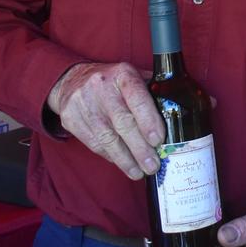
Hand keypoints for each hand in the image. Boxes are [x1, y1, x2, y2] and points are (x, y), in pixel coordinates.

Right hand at [46, 61, 163, 179]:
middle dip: (140, 148)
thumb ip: (151, 92)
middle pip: (122, 122)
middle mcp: (101, 87)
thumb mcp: (133, 77)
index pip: (137, 98)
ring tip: (139, 172)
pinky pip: (93, 143)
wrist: (71, 80)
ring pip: (107, 138)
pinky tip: (122, 163)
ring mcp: (83, 103)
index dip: (148, 121)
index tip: (159, 141)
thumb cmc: (113, 82)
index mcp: (122, 74)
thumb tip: (175, 117)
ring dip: (125, 159)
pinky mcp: (70, 118)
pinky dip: (110, 156)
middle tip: (153, 165)